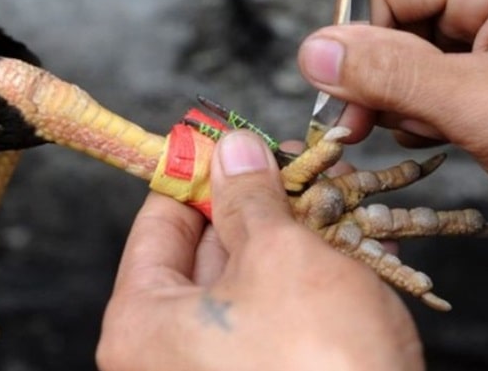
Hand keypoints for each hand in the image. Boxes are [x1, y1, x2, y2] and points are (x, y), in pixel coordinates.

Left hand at [97, 131, 422, 370]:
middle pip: (206, 251)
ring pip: (249, 281)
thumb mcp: (279, 258)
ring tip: (329, 196)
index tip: (225, 139)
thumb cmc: (318, 363)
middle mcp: (169, 356)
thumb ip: (251, 197)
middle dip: (255, 202)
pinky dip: (305, 279)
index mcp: (143, 326)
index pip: (158, 224)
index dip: (195, 173)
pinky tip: (345, 246)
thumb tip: (232, 150)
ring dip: (290, 236)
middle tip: (291, 163)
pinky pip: (276, 314)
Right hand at [298, 0, 487, 237]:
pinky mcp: (487, 57)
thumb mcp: (485, 109)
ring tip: (440, 130)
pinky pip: (423, 73)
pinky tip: (446, 132)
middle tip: (381, 126)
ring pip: (398, 51)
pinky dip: (420, 108)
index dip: (351, 44)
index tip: (343, 106)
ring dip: (401, 99)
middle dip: (379, 79)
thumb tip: (314, 52)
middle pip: (386, 18)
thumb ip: (394, 76)